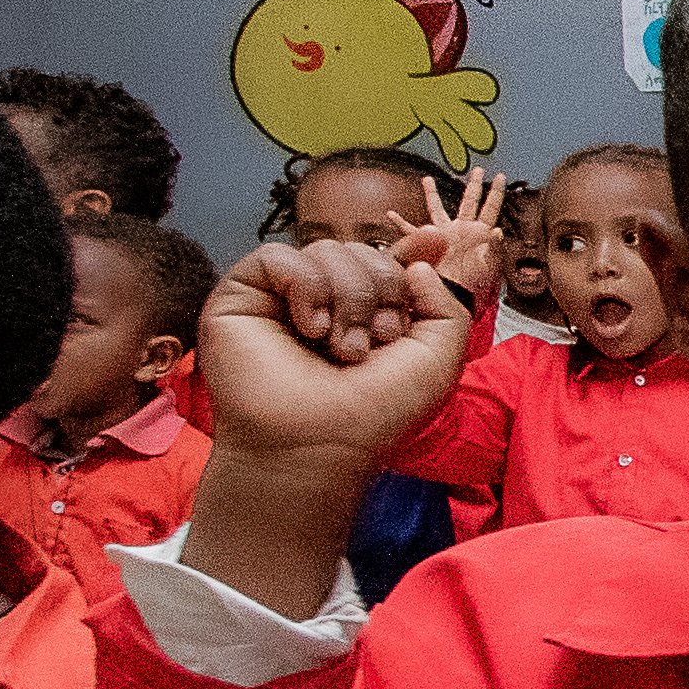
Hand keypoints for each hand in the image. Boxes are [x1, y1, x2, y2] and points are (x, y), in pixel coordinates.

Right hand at [198, 239, 473, 471]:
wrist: (318, 447)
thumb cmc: (373, 413)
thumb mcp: (437, 360)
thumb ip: (446, 305)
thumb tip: (421, 255)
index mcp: (363, 315)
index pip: (385, 262)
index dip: (409, 251)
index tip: (437, 241)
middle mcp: (323, 304)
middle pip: (361, 250)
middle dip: (381, 291)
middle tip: (374, 343)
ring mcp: (280, 299)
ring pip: (325, 248)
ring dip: (348, 297)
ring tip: (342, 349)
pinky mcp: (241, 297)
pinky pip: (277, 255)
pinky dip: (305, 286)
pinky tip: (311, 329)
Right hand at [396, 171, 512, 299]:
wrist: (451, 297)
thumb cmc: (471, 286)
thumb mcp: (487, 265)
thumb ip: (493, 247)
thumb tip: (498, 231)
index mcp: (477, 233)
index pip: (490, 208)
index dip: (496, 193)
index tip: (501, 177)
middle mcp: (461, 230)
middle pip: (469, 202)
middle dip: (474, 185)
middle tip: (478, 170)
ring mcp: (444, 236)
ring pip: (437, 209)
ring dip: (432, 194)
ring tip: (427, 179)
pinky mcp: (428, 244)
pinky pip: (411, 231)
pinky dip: (400, 223)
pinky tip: (391, 214)